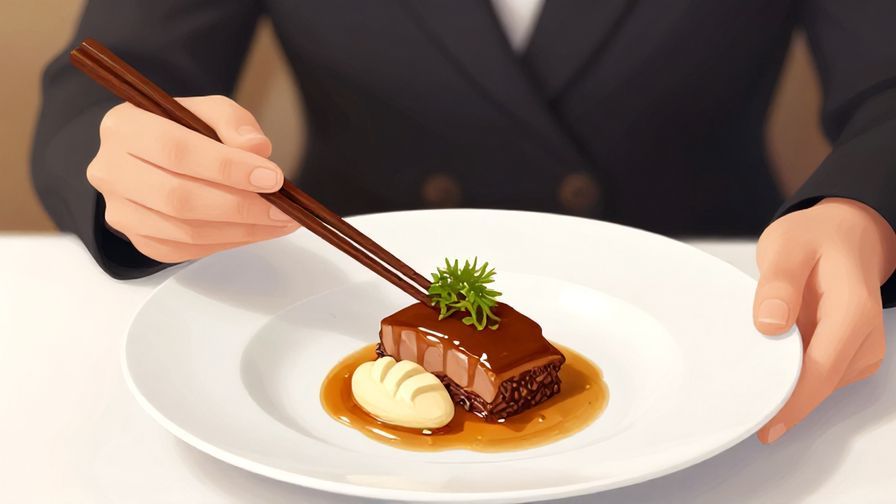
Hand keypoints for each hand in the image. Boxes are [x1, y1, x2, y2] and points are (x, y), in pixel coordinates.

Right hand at [87, 95, 299, 262]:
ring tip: (279, 221)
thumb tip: (256, 149)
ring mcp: (119, 210)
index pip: (175, 150)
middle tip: (282, 209)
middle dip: (239, 207)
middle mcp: (110, 170)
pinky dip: (227, 243)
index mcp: (124, 127)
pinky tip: (255, 231)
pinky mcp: (136, 238)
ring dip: (240, 230)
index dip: (227, 167)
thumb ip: (233, 122)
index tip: (272, 177)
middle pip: (178, 198)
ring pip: (184, 231)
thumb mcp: (208, 112)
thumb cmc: (183, 131)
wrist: (153, 159)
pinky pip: (185, 250)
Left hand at [753, 197, 895, 442]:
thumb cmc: (816, 238)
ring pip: (819, 385)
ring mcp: (858, 349)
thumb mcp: (787, 245)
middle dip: (783, 401)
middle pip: (821, 384)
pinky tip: (764, 369)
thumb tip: (769, 324)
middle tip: (737, 407)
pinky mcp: (847, 355)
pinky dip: (791, 378)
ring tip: (745, 381)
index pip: (822, 368)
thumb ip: (778, 282)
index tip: (765, 422)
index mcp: (852, 310)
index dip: (794, 400)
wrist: (845, 234)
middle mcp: (864, 336)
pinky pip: (816, 376)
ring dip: (785, 389)